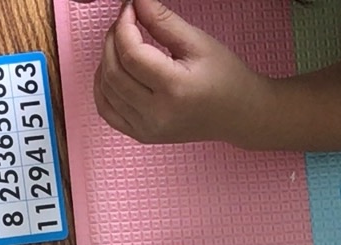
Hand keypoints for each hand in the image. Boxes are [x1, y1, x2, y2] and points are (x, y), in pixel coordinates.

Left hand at [93, 0, 271, 145]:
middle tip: (124, 21)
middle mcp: (157, 114)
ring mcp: (146, 129)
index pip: (131, 55)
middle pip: (114, 72)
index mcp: (174, 89)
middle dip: (112, 39)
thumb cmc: (224, 77)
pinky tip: (113, 69)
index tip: (129, 8)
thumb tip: (136, 1)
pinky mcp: (141, 135)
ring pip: (106, 90)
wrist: (238, 114)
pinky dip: (103, 87)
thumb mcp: (198, 42)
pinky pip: (107, 110)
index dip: (123, 26)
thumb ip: (163, 21)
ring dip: (106, 60)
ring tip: (121, 43)